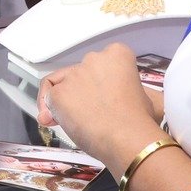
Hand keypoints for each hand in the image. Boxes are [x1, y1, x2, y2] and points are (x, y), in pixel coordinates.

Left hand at [36, 45, 161, 173]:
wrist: (127, 136)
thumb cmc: (140, 120)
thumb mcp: (142, 96)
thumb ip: (125, 90)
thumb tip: (117, 101)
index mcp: (117, 54)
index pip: (102, 63)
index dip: (99, 81)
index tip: (101, 96)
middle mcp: (93, 58)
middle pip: (80, 72)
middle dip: (82, 90)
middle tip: (89, 112)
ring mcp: (74, 74)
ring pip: (63, 84)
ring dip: (67, 100)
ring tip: (75, 121)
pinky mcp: (58, 92)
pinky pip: (48, 98)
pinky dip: (50, 109)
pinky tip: (55, 122)